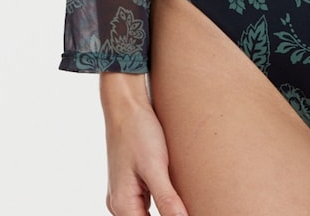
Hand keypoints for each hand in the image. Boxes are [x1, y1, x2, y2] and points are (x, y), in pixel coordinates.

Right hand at [100, 74, 188, 215]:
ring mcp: (124, 193)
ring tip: (184, 202)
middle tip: (190, 205)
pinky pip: (147, 202)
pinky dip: (161, 202)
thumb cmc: (138, 132)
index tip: (188, 212)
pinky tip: (175, 194)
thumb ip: (167, 199)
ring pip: (146, 214)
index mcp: (123, 204)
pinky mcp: (131, 182)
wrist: (126, 104)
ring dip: (164, 211)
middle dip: (167, 215)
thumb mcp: (155, 166)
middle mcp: (119, 203)